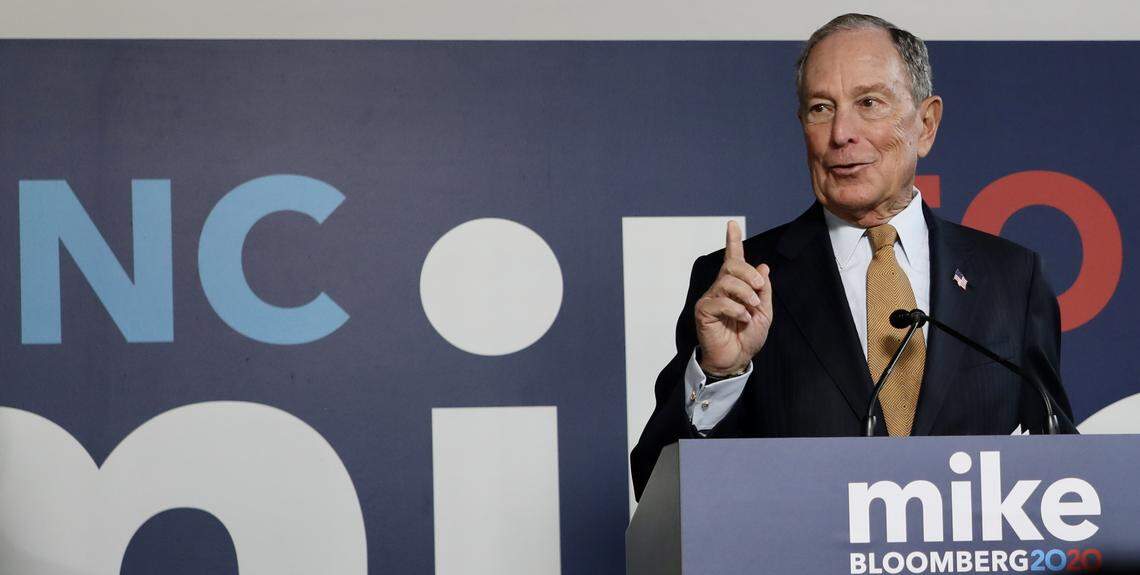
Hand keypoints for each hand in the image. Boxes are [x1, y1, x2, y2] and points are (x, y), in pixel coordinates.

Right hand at [694, 220, 772, 375]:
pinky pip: (720, 302)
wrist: (736, 359)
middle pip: (731, 267)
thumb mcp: (764, 312)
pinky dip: (736, 309)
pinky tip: (741, 319)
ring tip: (751, 308)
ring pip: (727, 282)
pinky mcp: (703, 311)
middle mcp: (720, 289)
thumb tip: (763, 267)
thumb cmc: (747, 337)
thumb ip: (762, 290)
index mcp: (735, 287)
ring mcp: (711, 299)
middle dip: (748, 273)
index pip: (733, 259)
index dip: (733, 241)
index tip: (732, 224)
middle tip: (758, 288)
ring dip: (744, 293)